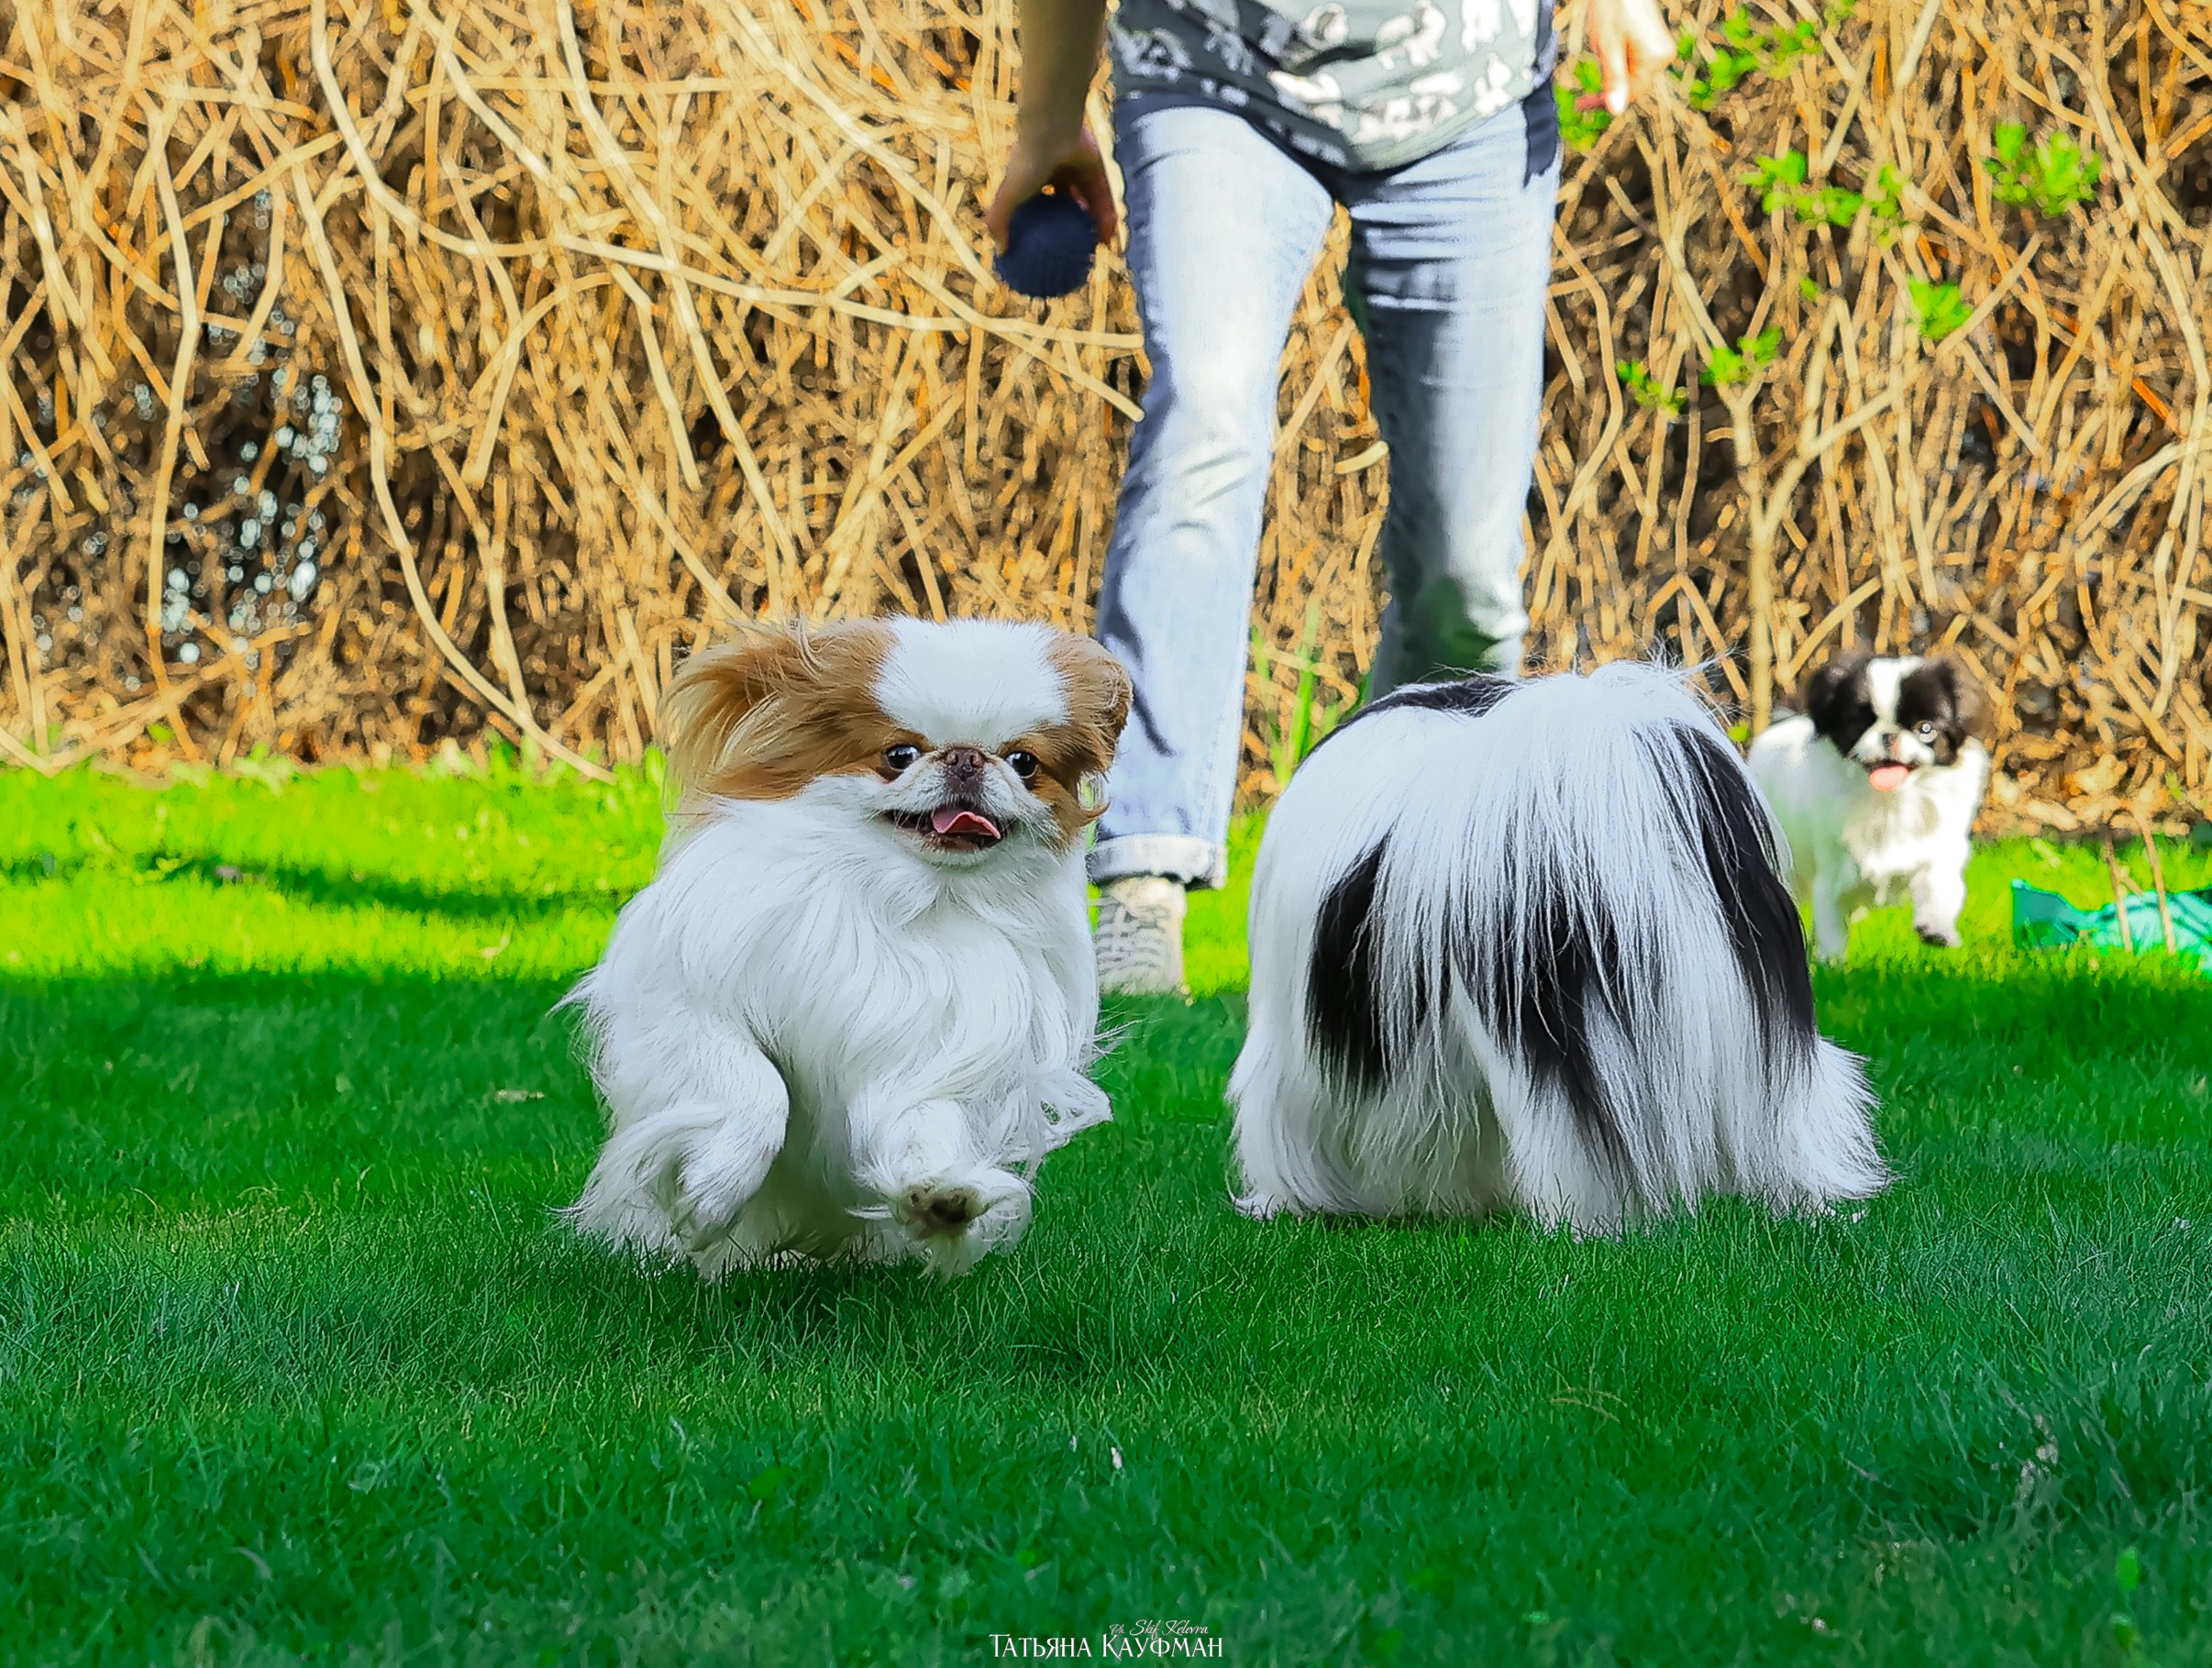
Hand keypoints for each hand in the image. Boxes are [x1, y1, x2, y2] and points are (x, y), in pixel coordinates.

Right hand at [983, 123, 1117, 252]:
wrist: (1051, 130)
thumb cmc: (1027, 162)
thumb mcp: (1007, 196)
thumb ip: (999, 221)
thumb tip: (1002, 251)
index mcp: (1033, 180)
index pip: (1040, 208)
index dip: (1044, 228)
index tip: (1048, 249)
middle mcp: (1056, 175)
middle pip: (1067, 207)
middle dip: (1072, 228)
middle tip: (1078, 250)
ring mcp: (1077, 171)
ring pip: (1088, 203)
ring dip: (1093, 225)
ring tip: (1097, 248)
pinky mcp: (1096, 168)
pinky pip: (1103, 196)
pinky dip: (1105, 216)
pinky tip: (1108, 236)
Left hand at [1582, 0, 1676, 114]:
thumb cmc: (1613, 6)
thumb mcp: (1608, 46)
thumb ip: (1613, 79)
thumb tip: (1617, 111)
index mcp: (1655, 59)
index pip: (1630, 95)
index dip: (1604, 102)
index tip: (1580, 104)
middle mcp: (1663, 56)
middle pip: (1632, 84)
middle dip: (1608, 82)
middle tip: (1589, 73)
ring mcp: (1661, 47)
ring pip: (1631, 72)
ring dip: (1612, 68)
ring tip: (1603, 38)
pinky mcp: (1655, 40)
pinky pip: (1634, 60)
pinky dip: (1618, 57)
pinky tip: (1610, 37)